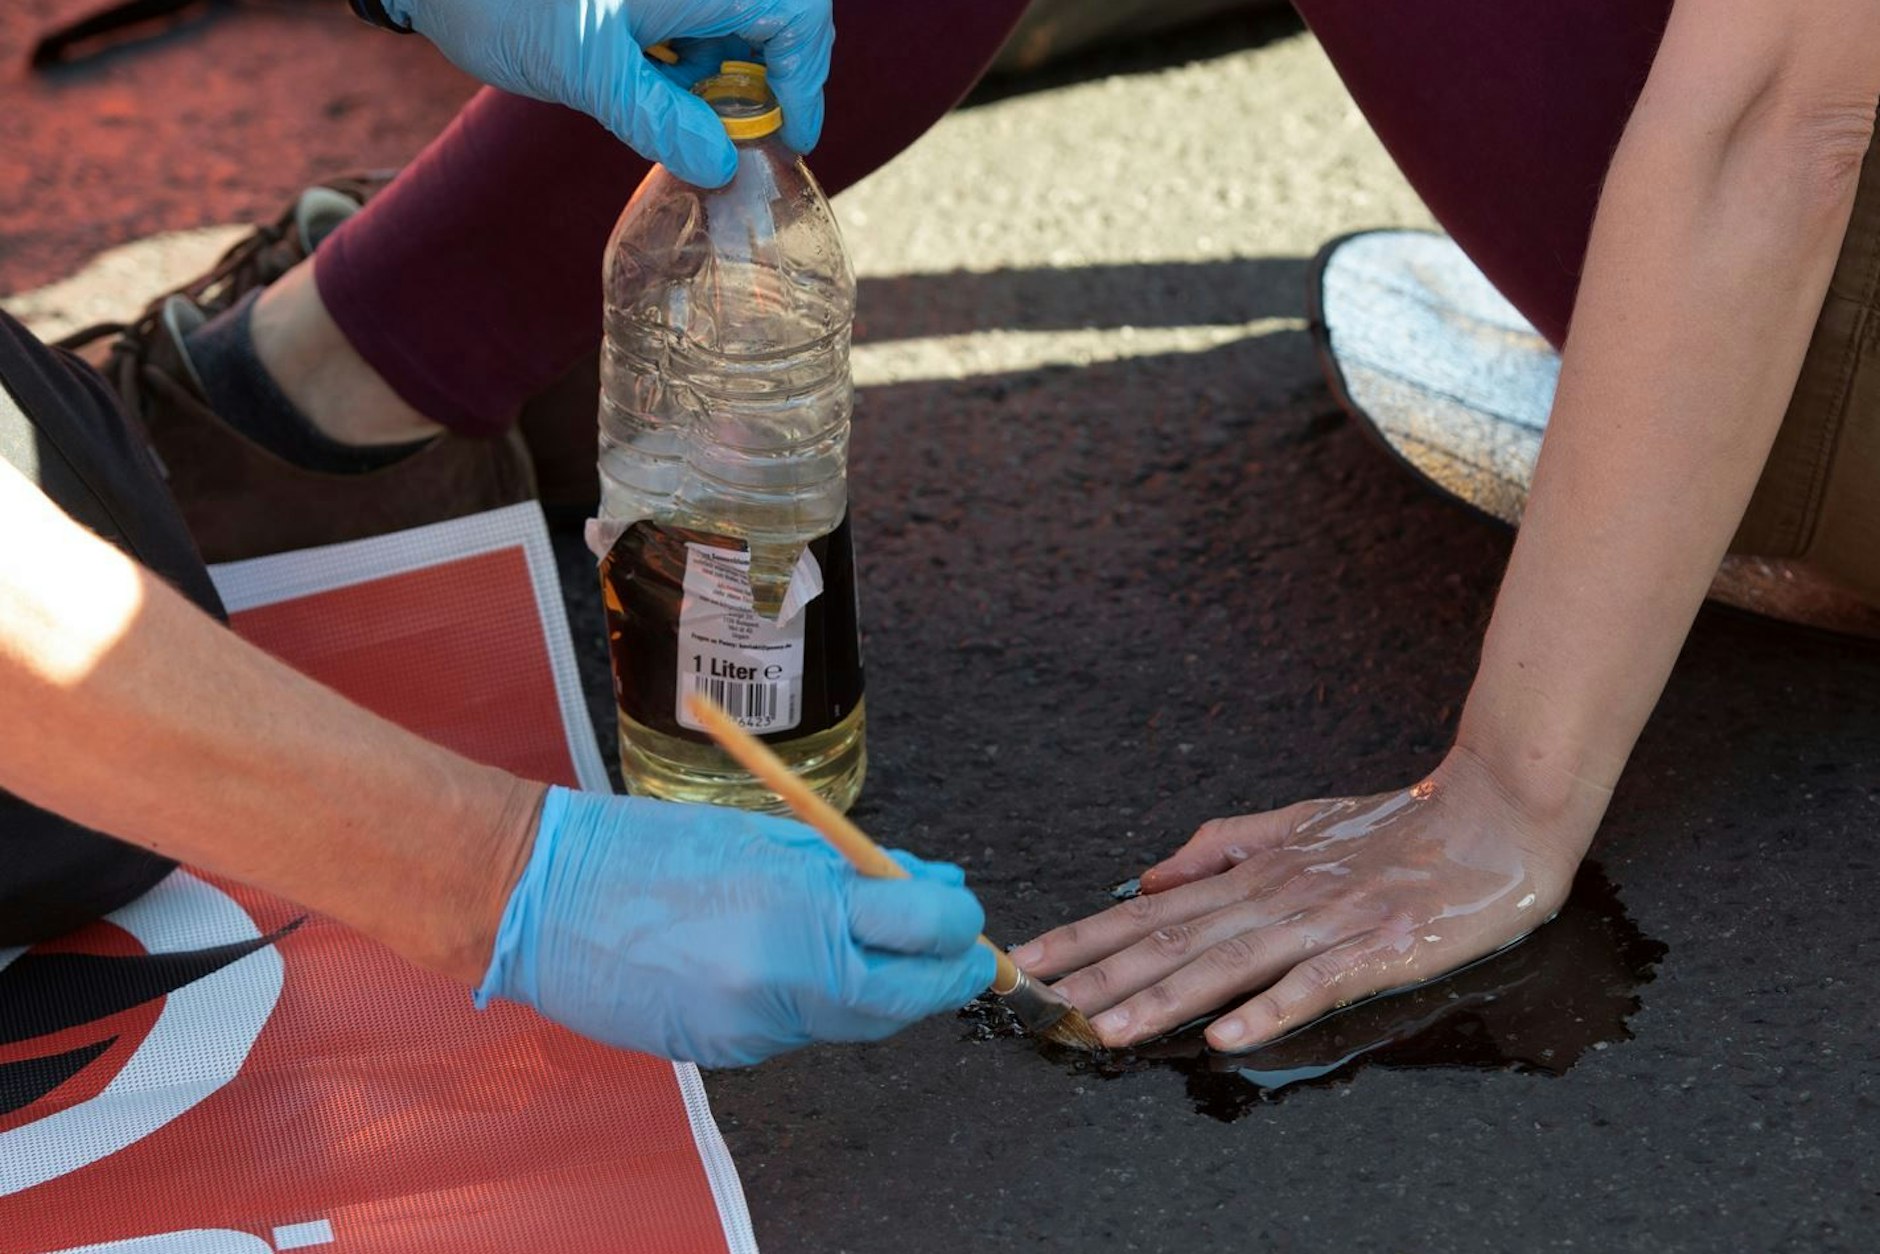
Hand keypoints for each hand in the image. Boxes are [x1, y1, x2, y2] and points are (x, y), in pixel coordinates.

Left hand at [392, 0, 833, 185]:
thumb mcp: (587, 71)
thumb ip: (660, 119)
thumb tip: (721, 166)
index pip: (797, 18)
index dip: (806, 81)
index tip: (791, 137)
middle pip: (777, 13)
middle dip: (769, 75)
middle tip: (744, 135)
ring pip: (737, 14)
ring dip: (725, 68)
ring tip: (688, 117)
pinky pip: (696, 11)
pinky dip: (690, 50)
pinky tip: (657, 83)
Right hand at [476, 786, 994, 1065]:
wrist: (541, 898)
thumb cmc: (645, 848)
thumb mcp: (766, 834)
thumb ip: (853, 867)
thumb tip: (929, 885)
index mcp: (798, 908)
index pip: (924, 932)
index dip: (958, 927)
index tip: (963, 913)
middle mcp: (784, 980)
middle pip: (905, 998)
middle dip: (940, 974)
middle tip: (953, 946)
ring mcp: (753, 1026)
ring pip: (856, 1021)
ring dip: (881, 985)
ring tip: (874, 941)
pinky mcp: (726, 1051)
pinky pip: (801, 1030)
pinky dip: (818, 1000)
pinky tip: (795, 963)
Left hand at [1010, 750, 1591, 1051]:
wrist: (1494, 813)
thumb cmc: (1398, 825)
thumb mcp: (1298, 823)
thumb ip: (1221, 846)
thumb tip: (1148, 876)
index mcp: (1253, 874)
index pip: (1151, 912)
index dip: (1086, 937)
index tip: (1029, 959)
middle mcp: (1275, 897)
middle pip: (1172, 942)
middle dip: (1101, 977)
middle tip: (1040, 1003)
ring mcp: (1324, 923)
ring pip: (1228, 965)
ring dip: (1164, 1000)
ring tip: (1108, 1028)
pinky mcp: (1377, 948)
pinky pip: (1315, 983)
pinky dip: (1270, 1009)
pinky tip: (1229, 1038)